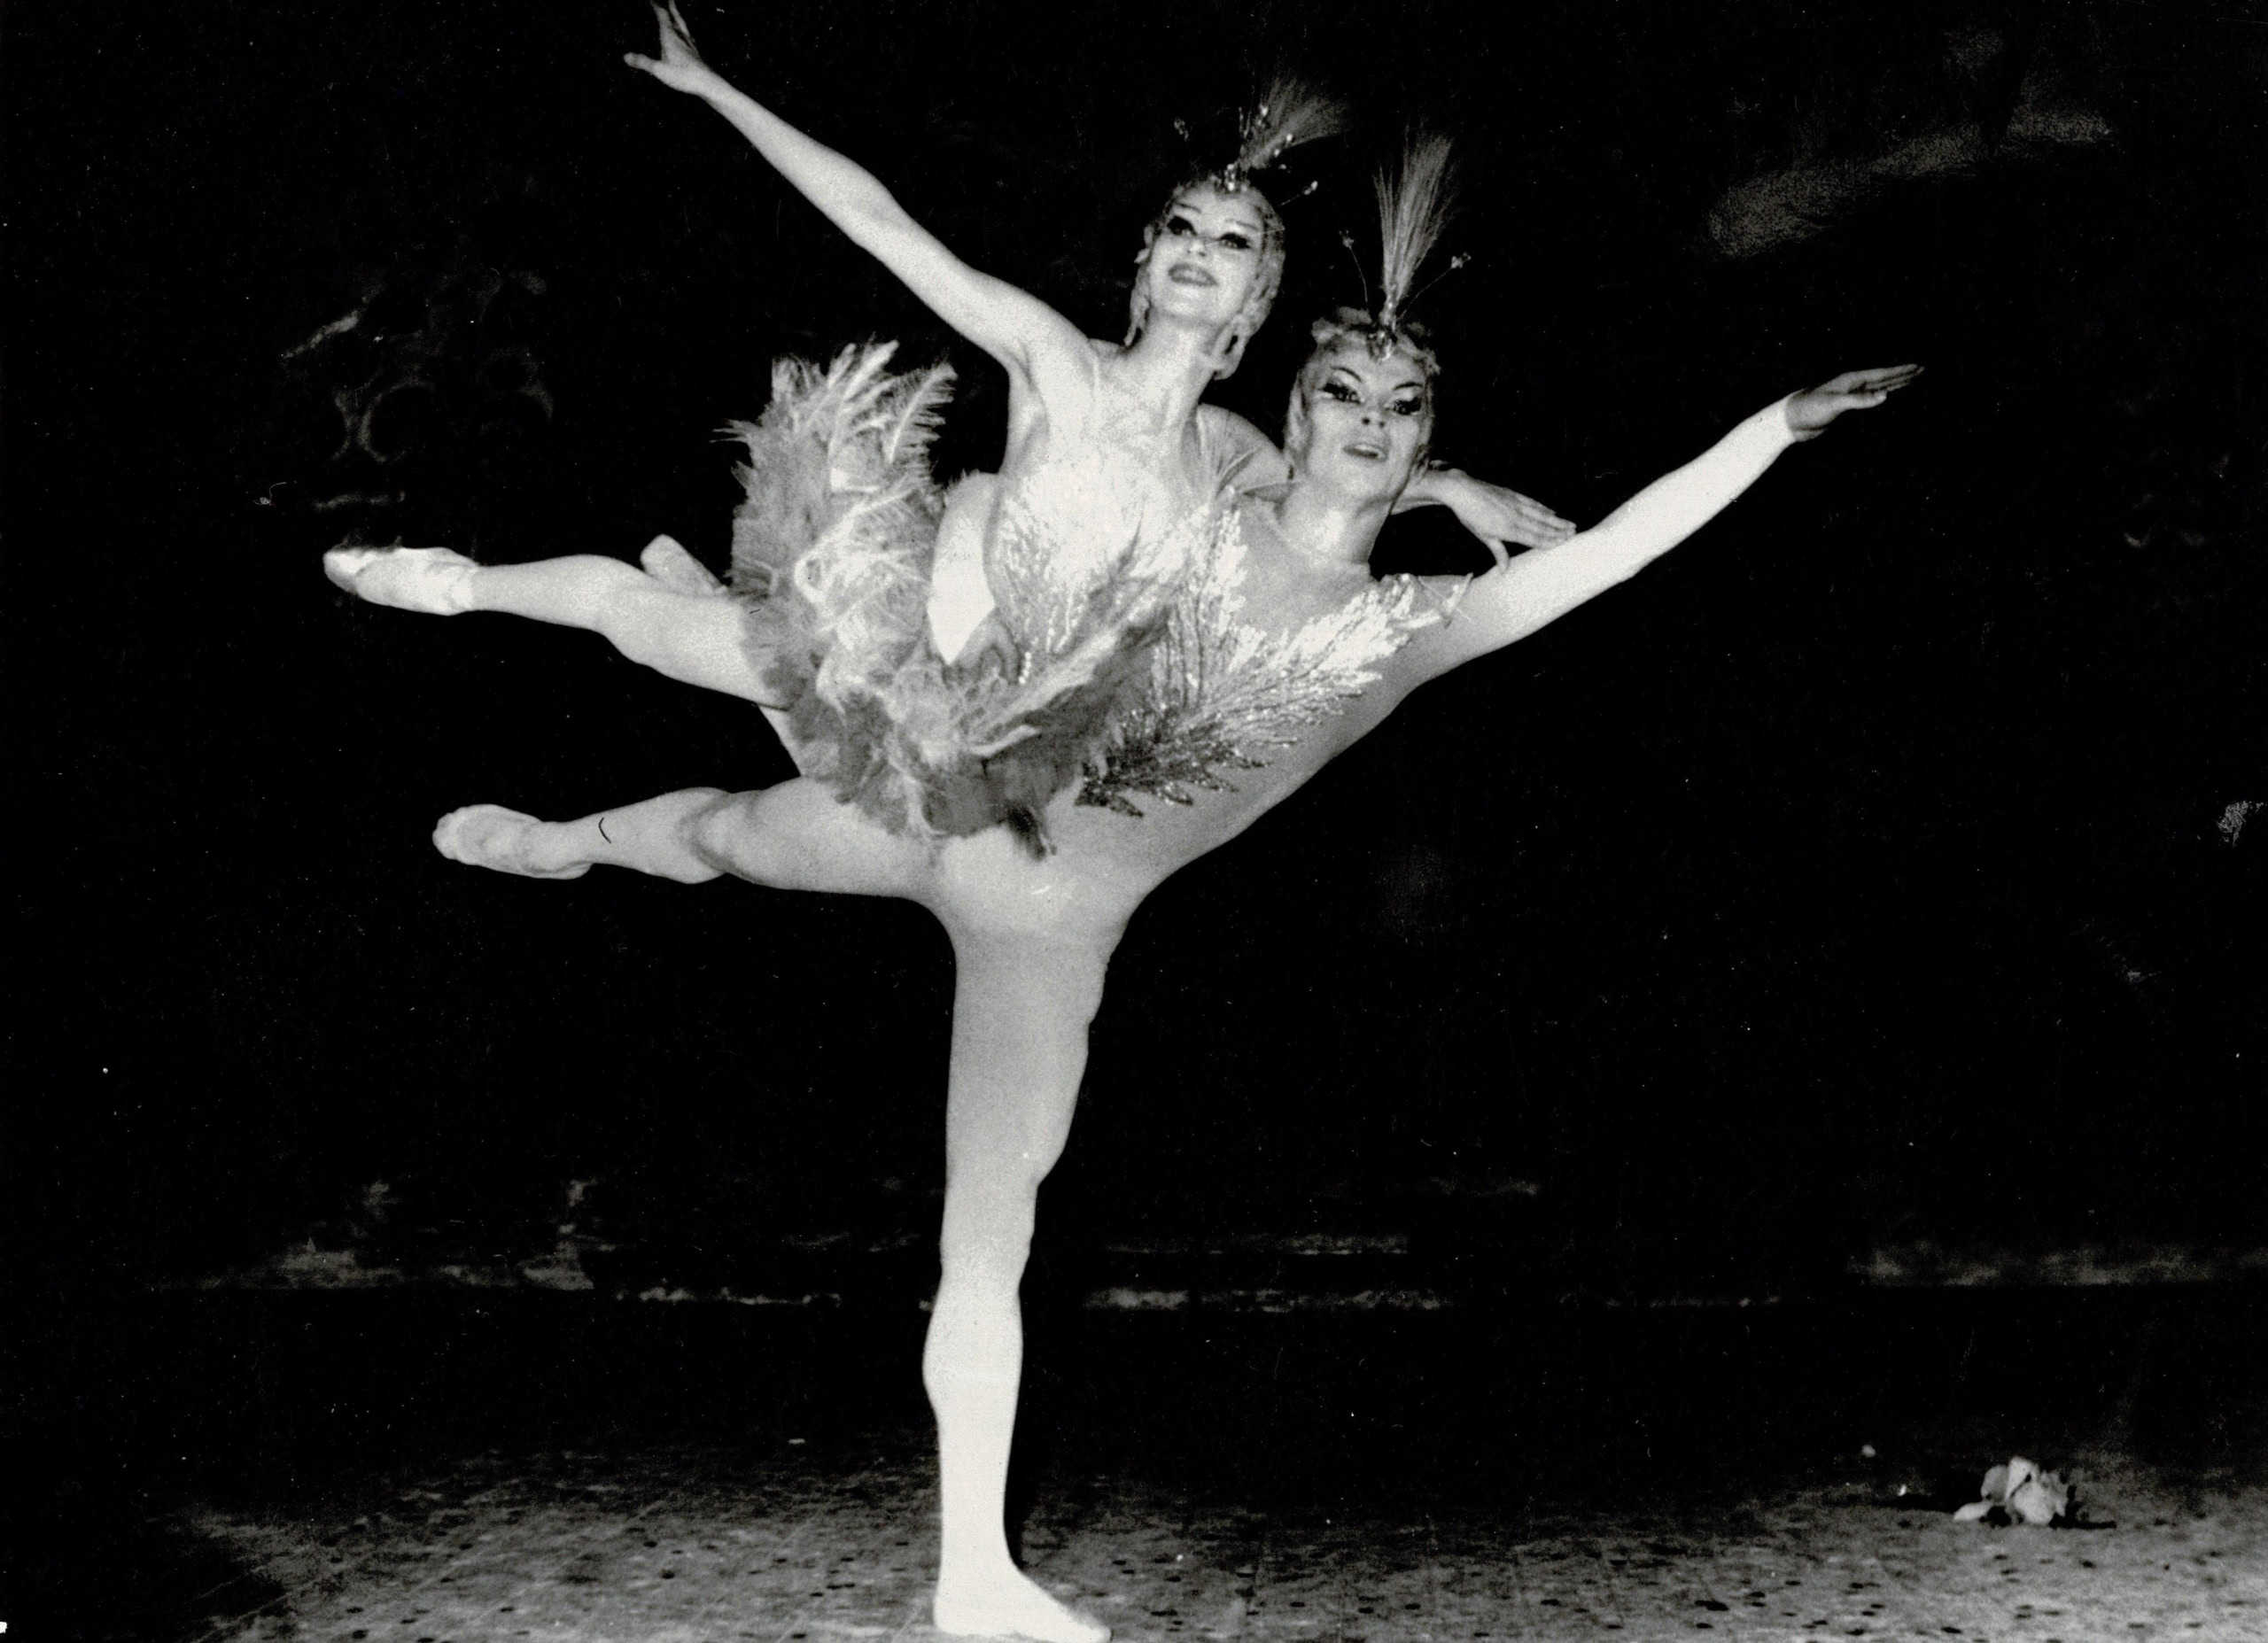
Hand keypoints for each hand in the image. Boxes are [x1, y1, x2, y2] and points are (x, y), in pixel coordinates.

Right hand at [624, 1, 723, 97]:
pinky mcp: (695, 54)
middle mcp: (681, 38)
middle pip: (676, 18)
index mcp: (671, 38)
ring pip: (683, 27)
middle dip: (671, 8)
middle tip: (670, 0)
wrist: (708, 83)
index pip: (663, 17)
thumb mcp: (659, 70)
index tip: (652, 0)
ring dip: (678, 18)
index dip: (657, 7)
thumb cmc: (684, 76)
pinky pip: (688, 38)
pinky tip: (686, 38)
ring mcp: (690, 45)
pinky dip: (684, 33)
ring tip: (676, 14)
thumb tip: (626, 56)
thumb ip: (643, 62)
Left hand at [1426, 467, 1577, 568]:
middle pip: (1541, 526)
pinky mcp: (1513, 495)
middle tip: (1574, 534)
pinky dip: (1543, 508)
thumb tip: (1504, 570)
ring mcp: (1516, 504)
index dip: (1549, 540)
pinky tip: (1552, 512)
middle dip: (1558, 530)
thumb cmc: (1471, 516)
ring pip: (1540, 514)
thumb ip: (1498, 551)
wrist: (1463, 491)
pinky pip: (1532, 503)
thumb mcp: (1483, 536)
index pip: (1533, 537)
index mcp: (1508, 529)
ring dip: (1556, 520)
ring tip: (1570, 524)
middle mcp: (1515, 517)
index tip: (1562, 542)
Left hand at [1784, 364, 1922, 440]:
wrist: (1791, 421)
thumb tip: (1885, 396)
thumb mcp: (1835, 403)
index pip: (1882, 375)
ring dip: (1895, 385)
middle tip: (1921, 370)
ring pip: (1879, 388)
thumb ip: (1859, 400)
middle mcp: (1853, 385)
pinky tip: (1888, 396)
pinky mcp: (1846, 407)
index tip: (1917, 367)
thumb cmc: (1809, 409)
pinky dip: (1881, 397)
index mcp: (1851, 380)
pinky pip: (1870, 400)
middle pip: (1883, 379)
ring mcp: (1850, 396)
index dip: (1900, 372)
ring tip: (1910, 380)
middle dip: (1902, 375)